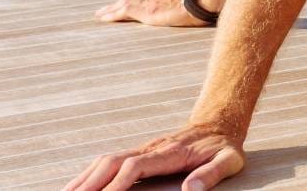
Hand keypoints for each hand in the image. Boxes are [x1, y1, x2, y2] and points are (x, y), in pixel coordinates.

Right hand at [63, 124, 244, 190]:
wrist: (219, 123)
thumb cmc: (224, 147)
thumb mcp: (228, 161)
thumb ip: (211, 174)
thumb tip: (190, 190)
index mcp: (169, 153)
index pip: (134, 166)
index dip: (117, 184)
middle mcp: (150, 149)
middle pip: (111, 162)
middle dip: (90, 182)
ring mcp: (142, 149)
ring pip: (105, 160)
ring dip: (84, 178)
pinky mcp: (139, 153)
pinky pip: (108, 161)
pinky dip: (90, 173)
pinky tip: (78, 186)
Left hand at [96, 0, 208, 27]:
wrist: (198, 4)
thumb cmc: (199, 5)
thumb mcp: (191, 2)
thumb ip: (186, 4)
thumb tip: (196, 8)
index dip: (131, 0)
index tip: (123, 4)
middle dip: (116, 4)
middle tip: (103, 10)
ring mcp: (148, 2)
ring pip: (123, 3)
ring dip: (110, 9)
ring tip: (100, 14)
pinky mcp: (145, 11)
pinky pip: (123, 12)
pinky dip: (112, 14)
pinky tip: (104, 18)